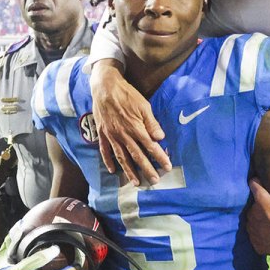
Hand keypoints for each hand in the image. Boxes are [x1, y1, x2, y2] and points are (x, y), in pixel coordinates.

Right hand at [90, 60, 168, 185]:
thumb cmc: (127, 94)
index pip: (150, 146)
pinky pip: (105, 151)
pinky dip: (108, 161)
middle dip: (147, 169)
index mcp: (135, 127)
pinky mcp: (102, 134)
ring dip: (129, 171)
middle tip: (155, 181)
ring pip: (121, 157)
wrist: (105, 87)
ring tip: (136, 182)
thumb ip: (151, 122)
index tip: (167, 166)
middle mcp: (123, 134)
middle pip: (137, 156)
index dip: (159, 157)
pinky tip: (113, 170)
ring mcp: (111, 135)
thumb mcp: (143, 105)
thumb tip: (160, 137)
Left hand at [246, 179, 269, 256]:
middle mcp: (250, 228)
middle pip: (253, 223)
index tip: (266, 210)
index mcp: (250, 216)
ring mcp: (254, 240)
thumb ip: (258, 188)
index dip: (258, 210)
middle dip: (259, 221)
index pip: (252, 211)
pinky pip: (260, 245)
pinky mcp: (260, 249)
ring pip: (256, 234)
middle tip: (269, 220)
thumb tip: (252, 180)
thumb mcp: (266, 199)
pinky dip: (264, 242)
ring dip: (261, 232)